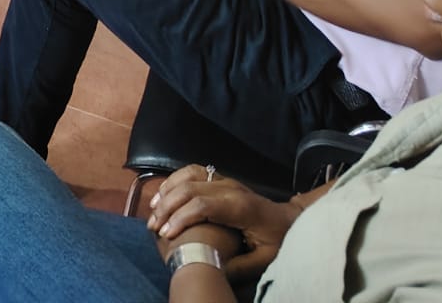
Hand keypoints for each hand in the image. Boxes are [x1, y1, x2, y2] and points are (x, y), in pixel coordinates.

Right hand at [150, 165, 302, 278]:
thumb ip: (239, 266)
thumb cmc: (276, 241)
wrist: (288, 220)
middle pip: (190, 188)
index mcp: (240, 207)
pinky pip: (193, 171)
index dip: (180, 217)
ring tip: (153, 209)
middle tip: (153, 226)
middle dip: (167, 206)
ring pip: (189, 175)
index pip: (202, 205)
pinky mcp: (221, 179)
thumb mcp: (264, 260)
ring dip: (168, 189)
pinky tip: (164, 194)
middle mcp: (230, 188)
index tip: (166, 234)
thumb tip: (211, 270)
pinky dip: (175, 179)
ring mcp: (225, 180)